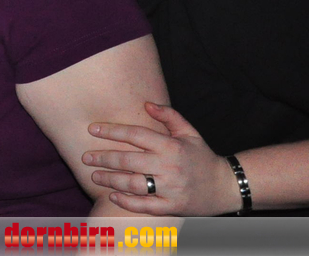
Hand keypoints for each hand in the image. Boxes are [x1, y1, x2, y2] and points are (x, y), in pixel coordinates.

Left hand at [82, 102, 240, 215]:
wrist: (225, 187)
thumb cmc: (202, 157)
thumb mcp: (189, 132)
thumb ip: (169, 116)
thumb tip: (146, 104)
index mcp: (171, 146)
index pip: (135, 134)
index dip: (111, 131)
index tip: (92, 129)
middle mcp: (169, 167)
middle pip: (128, 160)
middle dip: (103, 158)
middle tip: (85, 157)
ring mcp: (170, 189)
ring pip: (133, 184)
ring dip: (110, 180)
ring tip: (94, 175)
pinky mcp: (172, 207)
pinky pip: (144, 206)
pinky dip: (127, 202)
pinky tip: (112, 195)